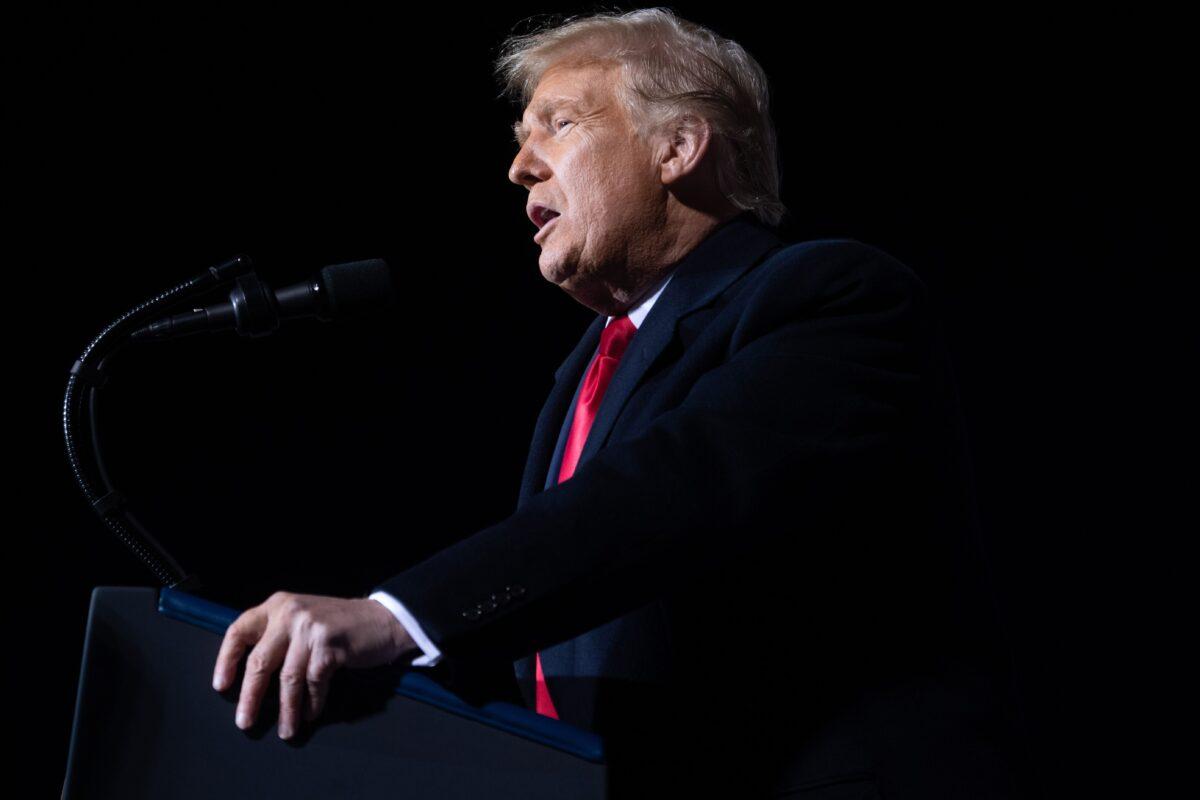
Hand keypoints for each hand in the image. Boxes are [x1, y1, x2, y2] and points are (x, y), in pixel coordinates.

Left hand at [212, 591, 416, 738]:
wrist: (384, 620)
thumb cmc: (340, 625)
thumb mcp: (303, 620)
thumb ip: (278, 635)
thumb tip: (250, 677)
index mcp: (278, 605)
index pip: (239, 631)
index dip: (226, 660)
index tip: (221, 686)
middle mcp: (290, 613)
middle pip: (259, 661)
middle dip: (250, 696)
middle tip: (245, 722)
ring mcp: (310, 628)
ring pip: (287, 678)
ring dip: (286, 710)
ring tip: (286, 731)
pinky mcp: (329, 645)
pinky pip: (313, 682)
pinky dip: (311, 703)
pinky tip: (310, 715)